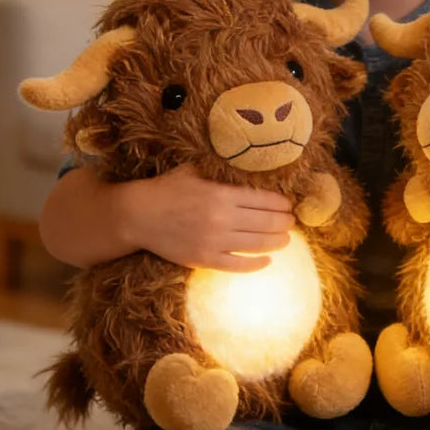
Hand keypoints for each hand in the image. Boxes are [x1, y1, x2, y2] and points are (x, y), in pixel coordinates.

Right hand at [116, 163, 295, 271]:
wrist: (138, 216)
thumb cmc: (168, 189)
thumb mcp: (195, 170)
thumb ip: (220, 170)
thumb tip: (246, 164)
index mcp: (222, 193)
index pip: (263, 199)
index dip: (281, 203)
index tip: (289, 204)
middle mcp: (222, 218)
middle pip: (266, 222)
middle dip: (284, 222)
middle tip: (291, 221)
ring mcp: (214, 241)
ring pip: (257, 244)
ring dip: (277, 242)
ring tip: (285, 239)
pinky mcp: (204, 259)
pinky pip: (237, 265)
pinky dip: (255, 264)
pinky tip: (266, 261)